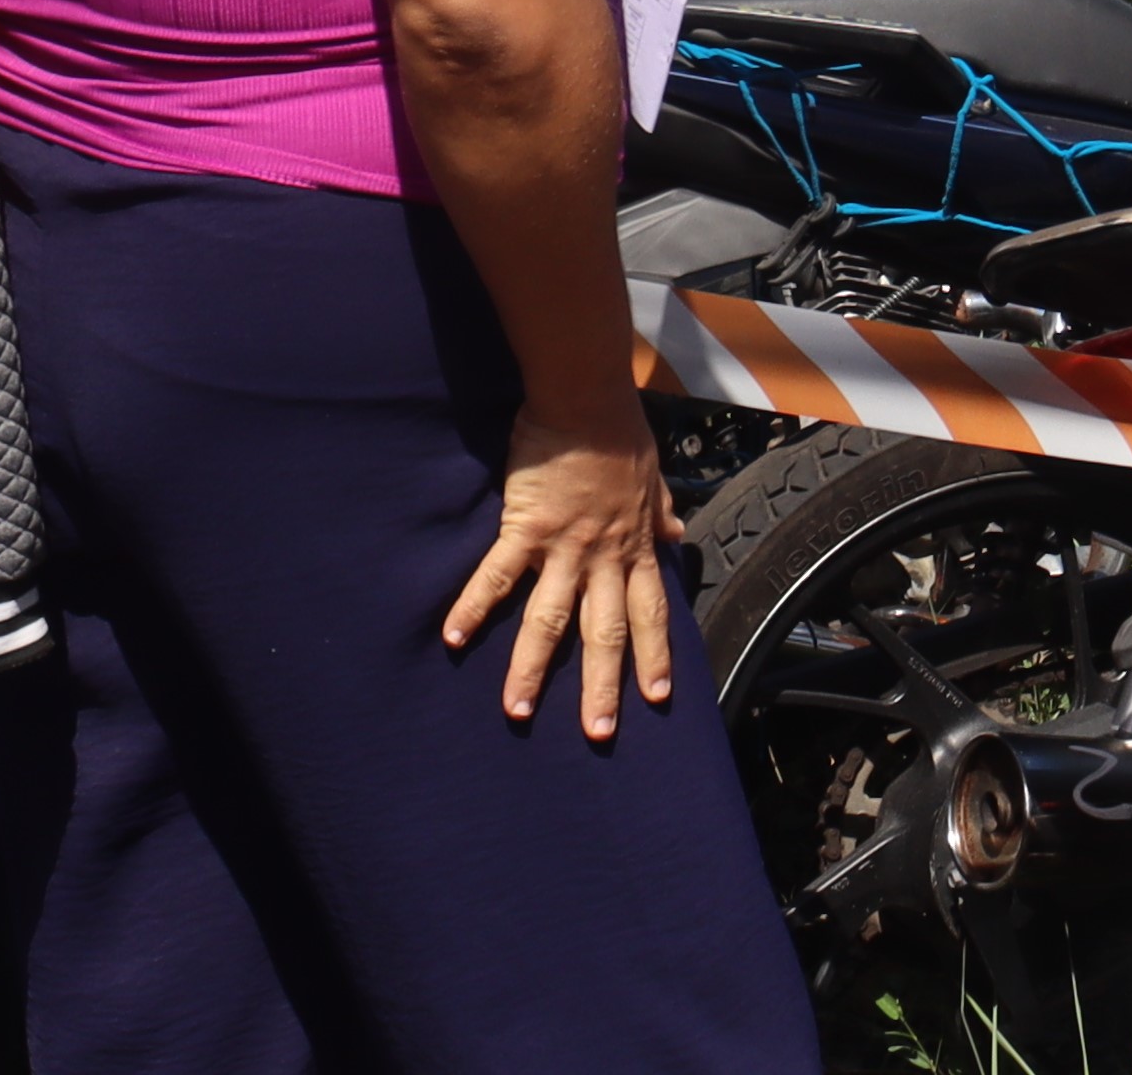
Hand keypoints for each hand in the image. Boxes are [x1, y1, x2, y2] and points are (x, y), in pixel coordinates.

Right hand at [440, 400, 682, 739]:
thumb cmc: (618, 433)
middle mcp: (603, 557)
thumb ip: (661, 512)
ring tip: (516, 712)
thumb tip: (678, 533)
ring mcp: (564, 548)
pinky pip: (496, 576)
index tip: (657, 698)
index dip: (654, 656)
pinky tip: (453, 638)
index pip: (651, 613)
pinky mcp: (524, 529)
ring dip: (531, 669)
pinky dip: (473, 607)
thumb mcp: (653, 477)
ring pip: (548, 621)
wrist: (586, 398)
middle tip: (599, 734)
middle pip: (604, 633)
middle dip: (602, 687)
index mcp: (635, 547)